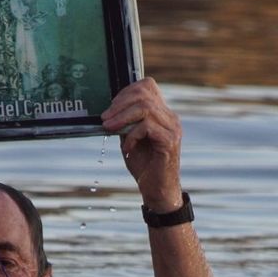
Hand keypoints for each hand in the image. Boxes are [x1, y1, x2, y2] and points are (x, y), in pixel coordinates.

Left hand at [102, 78, 182, 209]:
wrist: (157, 191)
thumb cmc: (144, 166)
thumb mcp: (130, 138)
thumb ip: (125, 122)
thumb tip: (109, 110)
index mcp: (162, 113)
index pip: (147, 86)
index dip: (126, 91)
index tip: (111, 107)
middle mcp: (170, 118)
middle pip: (144, 94)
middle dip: (119, 104)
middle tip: (105, 119)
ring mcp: (172, 129)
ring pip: (145, 108)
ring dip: (122, 117)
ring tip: (109, 129)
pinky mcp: (169, 141)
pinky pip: (147, 127)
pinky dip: (132, 135)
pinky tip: (127, 148)